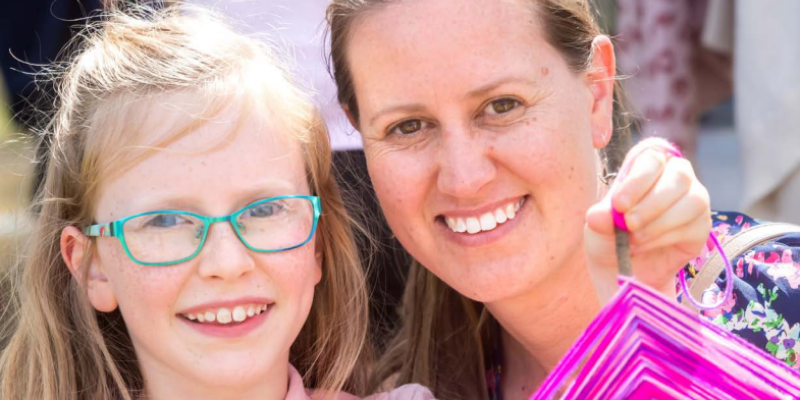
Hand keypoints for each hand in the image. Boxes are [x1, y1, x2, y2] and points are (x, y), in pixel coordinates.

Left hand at [584, 138, 711, 302]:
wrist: (621, 269)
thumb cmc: (609, 236)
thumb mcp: (598, 227)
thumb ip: (600, 218)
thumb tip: (598, 216)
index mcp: (647, 165)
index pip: (653, 157)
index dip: (638, 179)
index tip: (619, 204)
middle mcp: (675, 175)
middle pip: (679, 175)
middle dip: (652, 202)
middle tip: (629, 224)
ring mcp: (693, 198)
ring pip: (693, 199)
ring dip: (660, 222)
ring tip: (634, 239)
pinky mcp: (701, 225)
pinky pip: (693, 225)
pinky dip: (665, 237)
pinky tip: (645, 245)